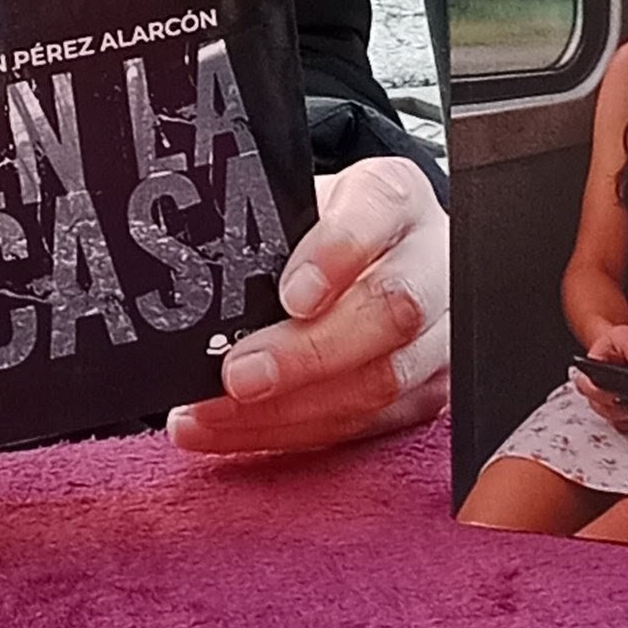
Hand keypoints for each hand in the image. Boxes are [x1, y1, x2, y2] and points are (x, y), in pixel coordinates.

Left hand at [167, 155, 447, 456]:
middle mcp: (431, 261)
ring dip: (290, 408)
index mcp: (395, 196)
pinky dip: (294, 431)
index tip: (292, 294)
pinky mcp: (430, 389)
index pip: (378, 209)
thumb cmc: (321, 229)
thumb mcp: (292, 205)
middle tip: (239, 375)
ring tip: (212, 413)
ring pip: (383, 379)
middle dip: (309, 353)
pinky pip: (369, 422)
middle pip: (393, 309)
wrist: (375, 255)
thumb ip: (261, 229)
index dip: (337, 253)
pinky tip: (234, 429)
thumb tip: (187, 267)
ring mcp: (440, 331)